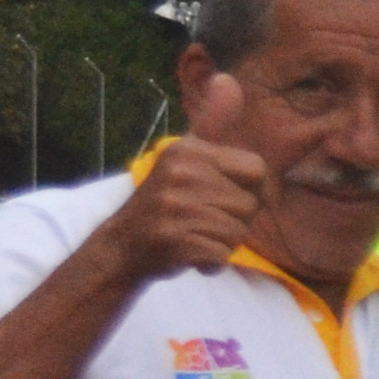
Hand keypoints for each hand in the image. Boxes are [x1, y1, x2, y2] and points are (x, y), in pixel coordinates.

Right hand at [108, 135, 268, 279]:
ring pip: (238, 232)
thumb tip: (245, 115)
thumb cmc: (168, 208)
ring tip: (194, 236)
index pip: (257, 169)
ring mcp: (174, 206)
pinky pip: (222, 255)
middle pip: (250, 204)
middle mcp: (179, 173)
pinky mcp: (173, 238)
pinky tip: (189, 254)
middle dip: (236, 221)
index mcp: (187, 150)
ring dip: (223, 243)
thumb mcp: (185, 166)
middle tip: (202, 222)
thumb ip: (218, 145)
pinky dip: (212, 263)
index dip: (255, 190)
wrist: (122, 247)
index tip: (233, 200)